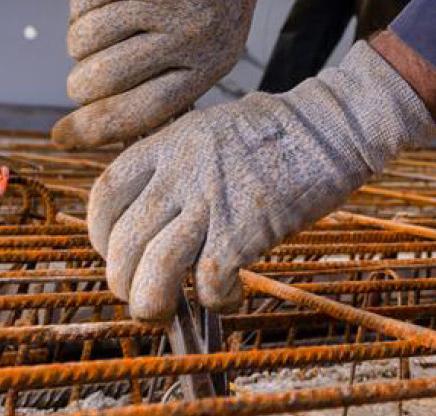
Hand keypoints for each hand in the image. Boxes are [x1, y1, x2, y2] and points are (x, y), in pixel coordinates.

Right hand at [52, 0, 274, 149]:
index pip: (141, 111)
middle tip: (89, 74)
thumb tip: (92, 133)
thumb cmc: (207, 14)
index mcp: (210, 66)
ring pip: (86, 38)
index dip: (92, 129)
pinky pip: (84, 0)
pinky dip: (81, 10)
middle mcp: (193, 33)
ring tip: (102, 36)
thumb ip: (162, 93)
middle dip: (81, 83)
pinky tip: (101, 6)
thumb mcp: (205, 57)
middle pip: (103, 78)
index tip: (61, 135)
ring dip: (80, 44)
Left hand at [88, 42, 435, 317]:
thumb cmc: (280, 131)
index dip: (100, 235)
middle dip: (122, 282)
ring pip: (153, 270)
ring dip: (151, 303)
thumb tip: (153, 215)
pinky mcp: (246, 229)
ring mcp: (212, 201)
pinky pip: (208, 282)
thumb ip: (176, 166)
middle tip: (143, 293)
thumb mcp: (212, 130)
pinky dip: (215, 300)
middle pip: (122, 243)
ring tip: (166, 310)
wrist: (335, 124)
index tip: (119, 253)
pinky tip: (232, 292)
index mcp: (168, 143)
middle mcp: (181, 172)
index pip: (105, 196)